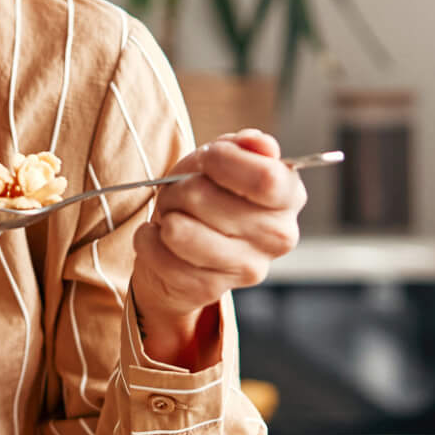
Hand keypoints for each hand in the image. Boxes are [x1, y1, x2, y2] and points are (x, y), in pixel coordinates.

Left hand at [131, 129, 305, 364]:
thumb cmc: (209, 196)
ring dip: (163, 215)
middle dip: (179, 188)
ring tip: (171, 215)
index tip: (207, 158)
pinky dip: (147, 241)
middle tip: (181, 193)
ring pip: (178, 231)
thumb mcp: (224, 161)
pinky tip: (157, 237)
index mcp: (288, 197)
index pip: (265, 178)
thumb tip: (261, 144)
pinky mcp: (210, 290)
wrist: (189, 247)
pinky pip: (160, 256)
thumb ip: (243, 146)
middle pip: (204, 197)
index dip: (223, 160)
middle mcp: (277, 236)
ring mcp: (246, 268)